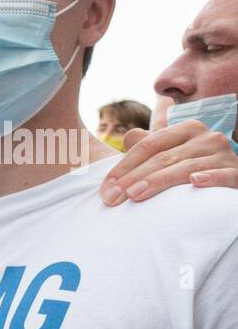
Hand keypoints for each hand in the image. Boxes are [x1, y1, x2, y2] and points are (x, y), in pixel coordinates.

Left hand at [100, 119, 237, 204]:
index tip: (105, 189)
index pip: (148, 146)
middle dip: (132, 179)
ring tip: (134, 196)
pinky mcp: (237, 171)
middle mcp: (207, 137)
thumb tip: (128, 136)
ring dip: (158, 182)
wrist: (233, 178)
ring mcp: (223, 154)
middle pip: (162, 158)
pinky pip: (224, 175)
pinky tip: (195, 183)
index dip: (123, 167)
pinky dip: (210, 178)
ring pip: (185, 168)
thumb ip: (151, 146)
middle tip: (111, 199)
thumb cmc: (198, 167)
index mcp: (187, 129)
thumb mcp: (174, 153)